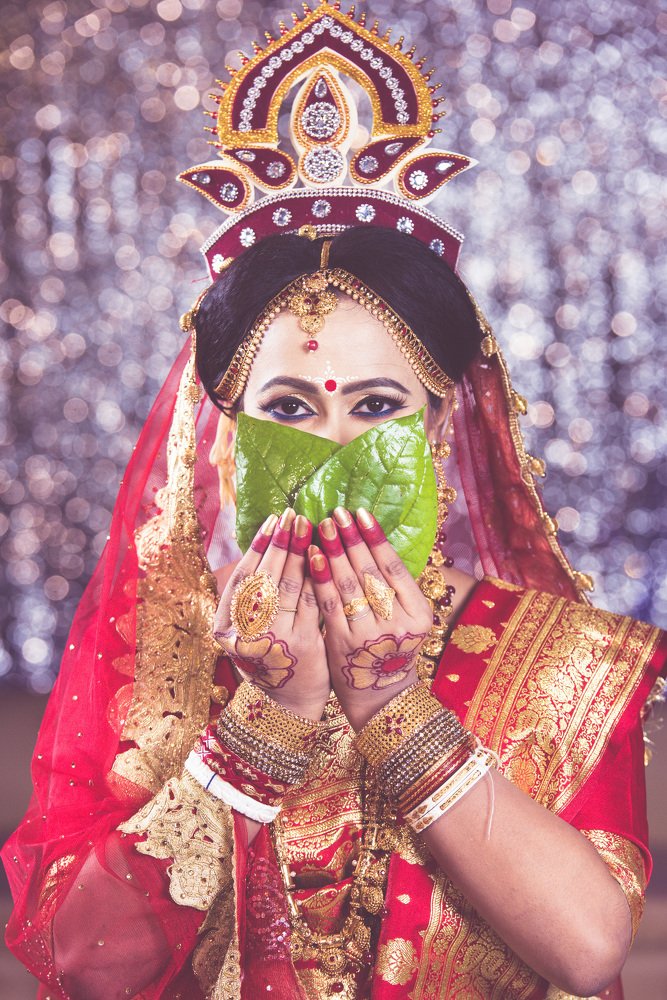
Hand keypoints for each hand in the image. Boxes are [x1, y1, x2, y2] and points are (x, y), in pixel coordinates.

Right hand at [213, 509, 330, 720]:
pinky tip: (326, 556)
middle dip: (281, 542)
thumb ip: (252, 596)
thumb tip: (268, 543)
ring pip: (289, 585)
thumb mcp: (248, 630)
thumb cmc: (269, 658)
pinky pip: (312, 601)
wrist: (287, 704)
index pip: (242, 576)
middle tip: (294, 515)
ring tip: (311, 527)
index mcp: (224, 627)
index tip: (272, 520)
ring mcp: (273, 640)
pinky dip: (318, 576)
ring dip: (301, 552)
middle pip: (265, 576)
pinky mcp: (302, 645)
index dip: (258, 545)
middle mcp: (244, 633)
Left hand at [309, 507, 432, 730]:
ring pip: (349, 585)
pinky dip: (320, 577)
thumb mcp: (407, 619)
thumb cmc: (391, 649)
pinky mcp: (343, 645)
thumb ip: (395, 587)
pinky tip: (312, 556)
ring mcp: (370, 636)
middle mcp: (397, 624)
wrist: (379, 697)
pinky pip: (330, 604)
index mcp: (420, 613)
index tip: (360, 513)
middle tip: (336, 512)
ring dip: (334, 551)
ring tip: (322, 526)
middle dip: (351, 538)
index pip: (394, 567)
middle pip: (370, 572)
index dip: (375, 538)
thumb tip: (369, 537)